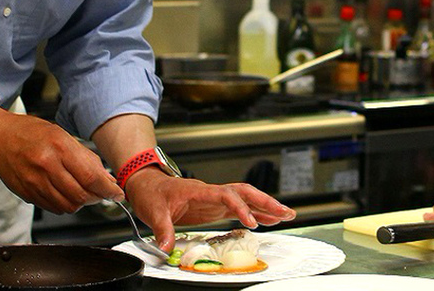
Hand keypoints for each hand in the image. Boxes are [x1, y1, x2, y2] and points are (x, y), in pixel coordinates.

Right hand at [0, 114, 122, 213]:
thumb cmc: (30, 133)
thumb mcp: (62, 135)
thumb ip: (86, 159)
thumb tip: (106, 179)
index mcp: (59, 147)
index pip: (91, 177)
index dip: (108, 190)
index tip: (117, 194)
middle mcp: (46, 166)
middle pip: (81, 195)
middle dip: (96, 198)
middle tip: (100, 193)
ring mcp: (35, 182)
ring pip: (68, 206)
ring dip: (81, 203)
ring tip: (83, 192)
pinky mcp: (27, 194)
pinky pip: (53, 208)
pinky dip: (65, 205)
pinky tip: (65, 194)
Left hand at [125, 169, 295, 251]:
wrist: (147, 185)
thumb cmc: (151, 193)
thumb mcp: (153, 212)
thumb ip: (163, 229)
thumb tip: (166, 247)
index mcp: (199, 191)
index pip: (226, 195)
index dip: (241, 208)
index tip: (251, 223)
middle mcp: (211, 193)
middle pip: (244, 192)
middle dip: (266, 202)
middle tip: (285, 212)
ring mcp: (214, 199)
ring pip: (245, 199)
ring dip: (265, 206)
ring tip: (286, 215)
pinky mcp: (214, 207)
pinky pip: (239, 208)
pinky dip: (254, 214)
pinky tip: (266, 221)